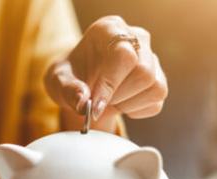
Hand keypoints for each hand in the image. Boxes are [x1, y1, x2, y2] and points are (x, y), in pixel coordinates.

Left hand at [44, 16, 167, 131]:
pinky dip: (135, 111)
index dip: (111, 83)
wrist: (82, 84)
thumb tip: (83, 103)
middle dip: (118, 95)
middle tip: (98, 101)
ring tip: (108, 100)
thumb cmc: (70, 76)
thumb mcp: (58, 81)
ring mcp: (151, 58)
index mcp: (109, 29)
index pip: (123, 54)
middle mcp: (136, 38)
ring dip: (127, 103)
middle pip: (144, 72)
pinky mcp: (158, 79)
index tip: (95, 104)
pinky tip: (120, 103)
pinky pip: (156, 102)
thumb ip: (68, 90)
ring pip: (155, 87)